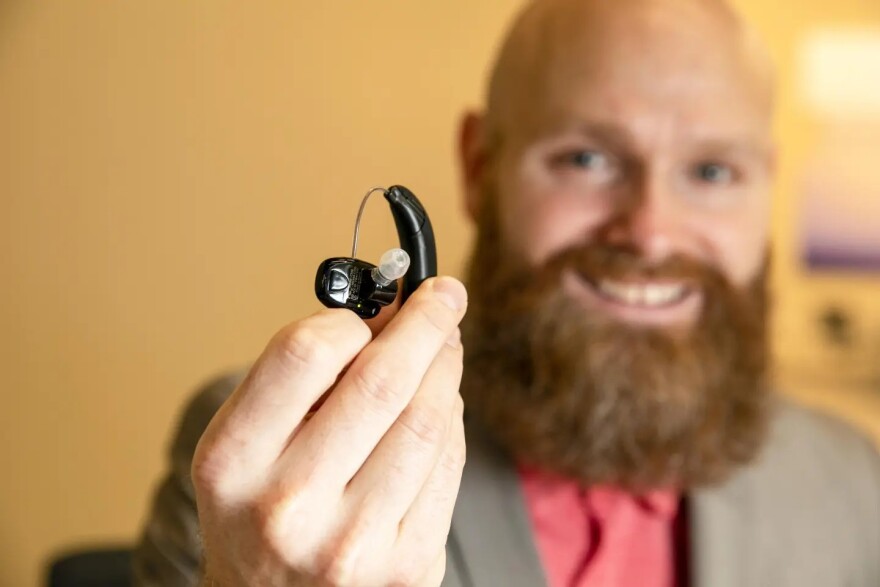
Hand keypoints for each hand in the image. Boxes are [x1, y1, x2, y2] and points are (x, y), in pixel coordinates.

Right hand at [192, 277, 467, 586]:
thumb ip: (299, 382)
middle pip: (382, 381)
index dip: (352, 319)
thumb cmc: (257, 513)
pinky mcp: (408, 566)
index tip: (378, 304)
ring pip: (428, 420)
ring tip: (445, 347)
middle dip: (427, 323)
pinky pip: (448, 466)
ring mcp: (353, 543)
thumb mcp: (243, 446)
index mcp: (233, 462)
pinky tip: (439, 408)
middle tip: (446, 295)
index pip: (305, 353)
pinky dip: (450, 422)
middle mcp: (289, 505)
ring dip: (446, 368)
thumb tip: (387, 317)